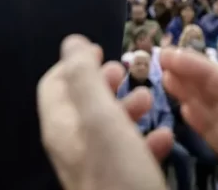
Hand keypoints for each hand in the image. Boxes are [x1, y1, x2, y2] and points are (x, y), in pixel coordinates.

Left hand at [38, 36, 171, 189]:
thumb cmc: (117, 172)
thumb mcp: (100, 117)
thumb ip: (83, 78)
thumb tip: (71, 42)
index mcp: (60, 127)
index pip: (54, 83)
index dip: (74, 62)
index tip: (99, 48)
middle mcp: (72, 147)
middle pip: (81, 103)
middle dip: (104, 83)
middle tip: (125, 70)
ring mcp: (95, 168)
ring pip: (107, 127)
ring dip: (127, 107)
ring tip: (149, 99)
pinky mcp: (119, 184)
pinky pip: (129, 154)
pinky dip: (144, 139)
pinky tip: (163, 137)